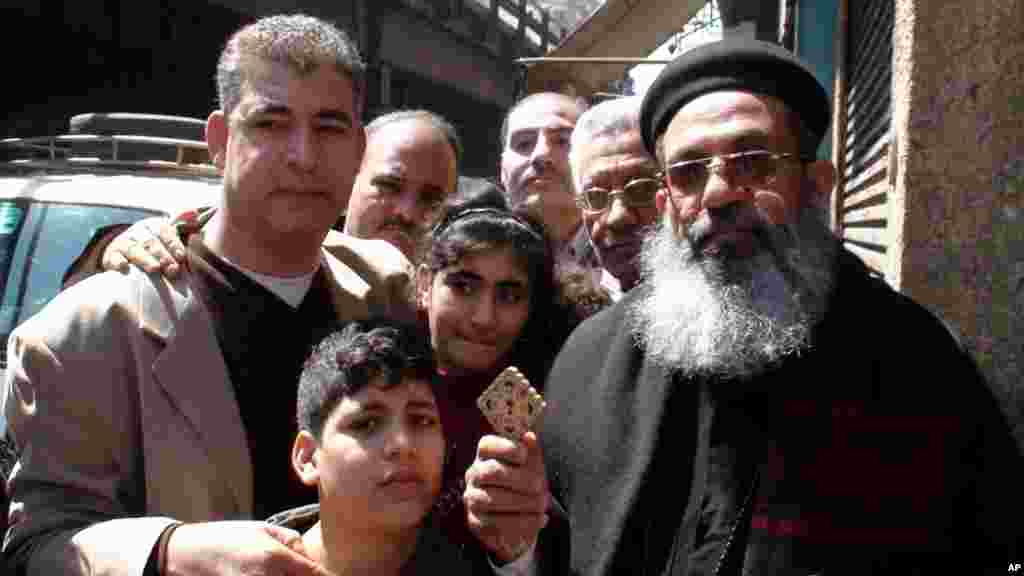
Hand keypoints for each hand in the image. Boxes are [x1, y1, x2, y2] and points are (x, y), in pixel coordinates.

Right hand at [102, 217, 184, 276]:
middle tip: (173, 268)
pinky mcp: (111, 256)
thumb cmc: (154, 247)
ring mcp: (124, 244)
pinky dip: (118, 262)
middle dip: (163, 255)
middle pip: (151, 242)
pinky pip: (113, 258)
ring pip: (134, 250)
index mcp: (154, 227)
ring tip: (155, 268)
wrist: (123, 254)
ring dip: (145, 259)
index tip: (181, 256)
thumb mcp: (167, 235)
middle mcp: (138, 233)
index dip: (173, 243)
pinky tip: (124, 267)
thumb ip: (182, 225)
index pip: (165, 231)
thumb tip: (195, 213)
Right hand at [164, 520, 333, 575]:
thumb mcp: (263, 529)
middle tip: (309, 573)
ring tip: (281, 571)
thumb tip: (309, 556)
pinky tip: (269, 574)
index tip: (332, 575)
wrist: (190, 554)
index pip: (313, 573)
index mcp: (274, 557)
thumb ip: (292, 541)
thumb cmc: (228, 537)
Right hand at [464, 431, 548, 562]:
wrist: (520, 518)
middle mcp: (474, 475)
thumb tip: (529, 437)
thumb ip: (531, 452)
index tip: (524, 455)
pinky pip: (495, 524)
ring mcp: (472, 499)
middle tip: (539, 485)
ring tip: (542, 504)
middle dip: (519, 478)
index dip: (506, 448)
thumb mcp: (531, 466)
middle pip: (490, 472)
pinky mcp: (476, 523)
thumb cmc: (524, 484)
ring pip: (490, 499)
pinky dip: (522, 522)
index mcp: (485, 456)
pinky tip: (540, 519)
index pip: (486, 445)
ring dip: (521, 502)